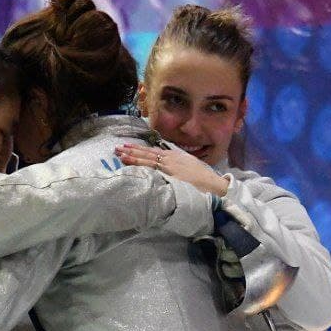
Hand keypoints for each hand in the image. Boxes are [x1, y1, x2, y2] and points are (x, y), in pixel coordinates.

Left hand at [114, 144, 228, 195]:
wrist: (212, 183)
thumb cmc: (203, 176)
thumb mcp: (189, 165)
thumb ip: (177, 164)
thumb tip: (169, 165)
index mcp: (173, 156)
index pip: (152, 151)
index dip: (139, 149)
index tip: (127, 147)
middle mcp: (169, 158)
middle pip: (147, 153)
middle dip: (131, 151)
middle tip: (117, 148)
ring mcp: (168, 166)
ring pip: (146, 160)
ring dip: (132, 157)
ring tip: (120, 154)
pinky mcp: (169, 175)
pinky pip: (152, 170)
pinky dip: (140, 166)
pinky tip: (131, 165)